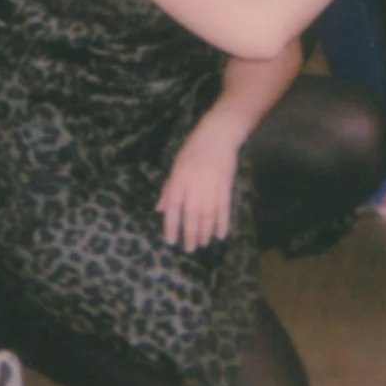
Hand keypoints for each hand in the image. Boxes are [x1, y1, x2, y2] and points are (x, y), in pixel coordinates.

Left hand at [159, 117, 243, 251]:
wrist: (218, 136)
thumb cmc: (193, 150)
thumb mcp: (176, 167)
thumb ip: (169, 189)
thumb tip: (160, 209)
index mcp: (179, 181)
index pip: (173, 209)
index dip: (171, 226)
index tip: (170, 241)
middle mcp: (194, 187)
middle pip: (192, 216)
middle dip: (190, 234)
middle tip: (189, 249)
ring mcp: (211, 188)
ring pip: (208, 216)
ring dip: (205, 232)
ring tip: (203, 244)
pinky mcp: (226, 187)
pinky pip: (224, 209)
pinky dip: (223, 223)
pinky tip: (221, 235)